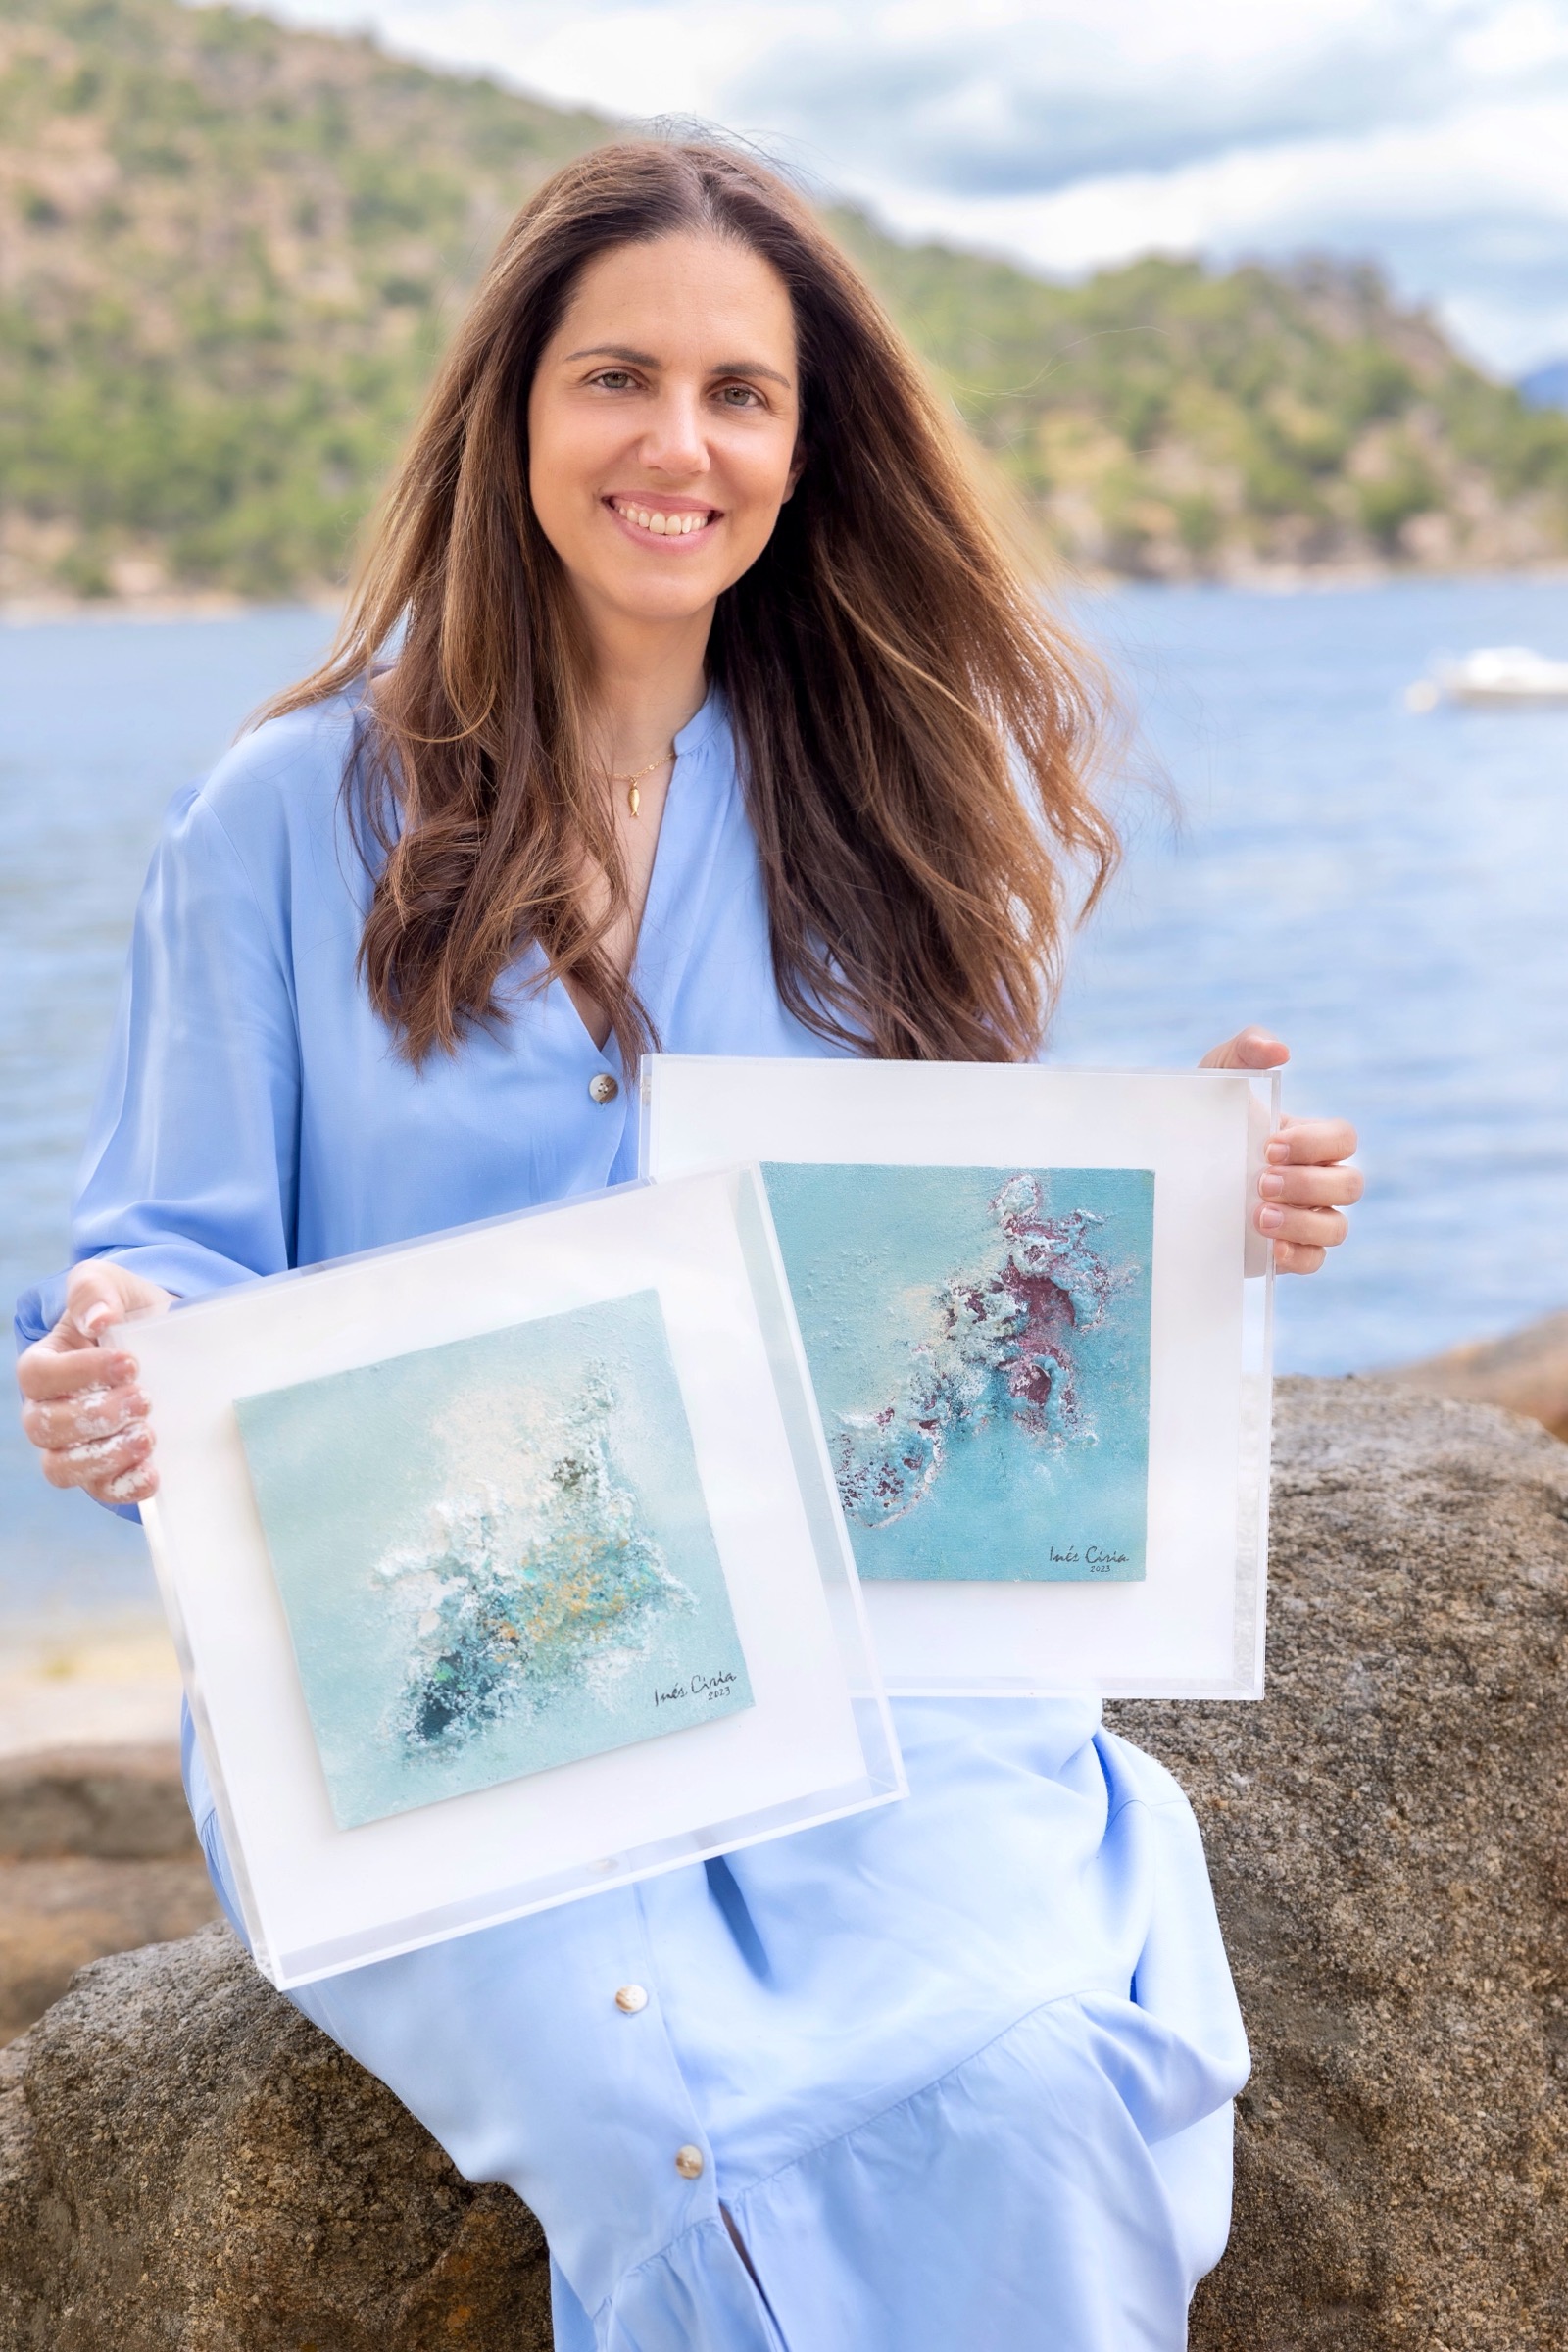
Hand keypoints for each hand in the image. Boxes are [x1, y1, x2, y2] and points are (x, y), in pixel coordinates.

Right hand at [17, 1262, 173, 1505]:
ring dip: (105, 1456)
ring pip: (62, 1468)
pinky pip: (98, 1491)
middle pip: (44, 1428)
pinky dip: (123, 1487)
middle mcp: (46, 1410)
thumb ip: (95, 1290)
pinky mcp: (101, 1471)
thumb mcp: (111, 1285)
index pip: (37, 1376)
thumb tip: (98, 1318)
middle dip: (96, 1417)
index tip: (130, 1363)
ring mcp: (71, 1445)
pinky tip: (152, 1473)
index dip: (79, 1374)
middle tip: (145, 1399)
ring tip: (148, 1436)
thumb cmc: (126, 1312)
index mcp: (43, 1365)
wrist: (164, 1343)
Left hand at [1200, 1027, 1360, 1275]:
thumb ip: (1247, 1048)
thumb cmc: (1203, 1116)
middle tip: (1260, 1180)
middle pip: (1350, 1185)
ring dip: (1303, 1222)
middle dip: (1308, 1184)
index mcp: (1309, 1140)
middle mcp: (1316, 1181)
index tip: (1269, 1145)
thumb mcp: (1217, 1074)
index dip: (1316, 1144)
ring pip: (1337, 1228)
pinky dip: (1298, 1256)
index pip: (1344, 1140)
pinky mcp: (1284, 1252)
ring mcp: (1304, 1219)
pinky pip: (1314, 1261)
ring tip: (1258, 1215)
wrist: (1168, 1170)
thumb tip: (1280, 1051)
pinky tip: (1270, 1247)